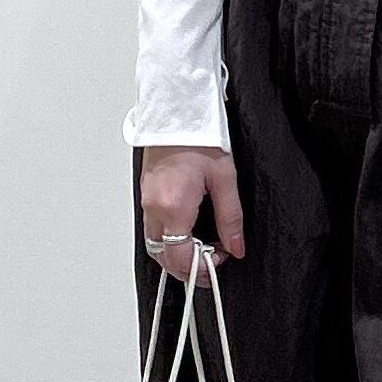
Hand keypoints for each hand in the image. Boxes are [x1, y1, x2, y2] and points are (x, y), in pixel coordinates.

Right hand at [140, 147, 245, 281]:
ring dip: (176, 256)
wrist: (177, 112)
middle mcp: (154, 208)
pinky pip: (152, 229)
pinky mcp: (146, 195)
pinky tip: (188, 234)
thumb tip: (235, 246)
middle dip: (187, 268)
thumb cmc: (198, 137)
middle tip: (212, 263)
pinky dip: (168, 240)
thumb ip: (230, 218)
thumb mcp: (224, 179)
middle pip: (162, 257)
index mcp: (173, 206)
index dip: (200, 269)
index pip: (180, 256)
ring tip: (203, 249)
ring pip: (154, 245)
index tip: (219, 262)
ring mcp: (146, 202)